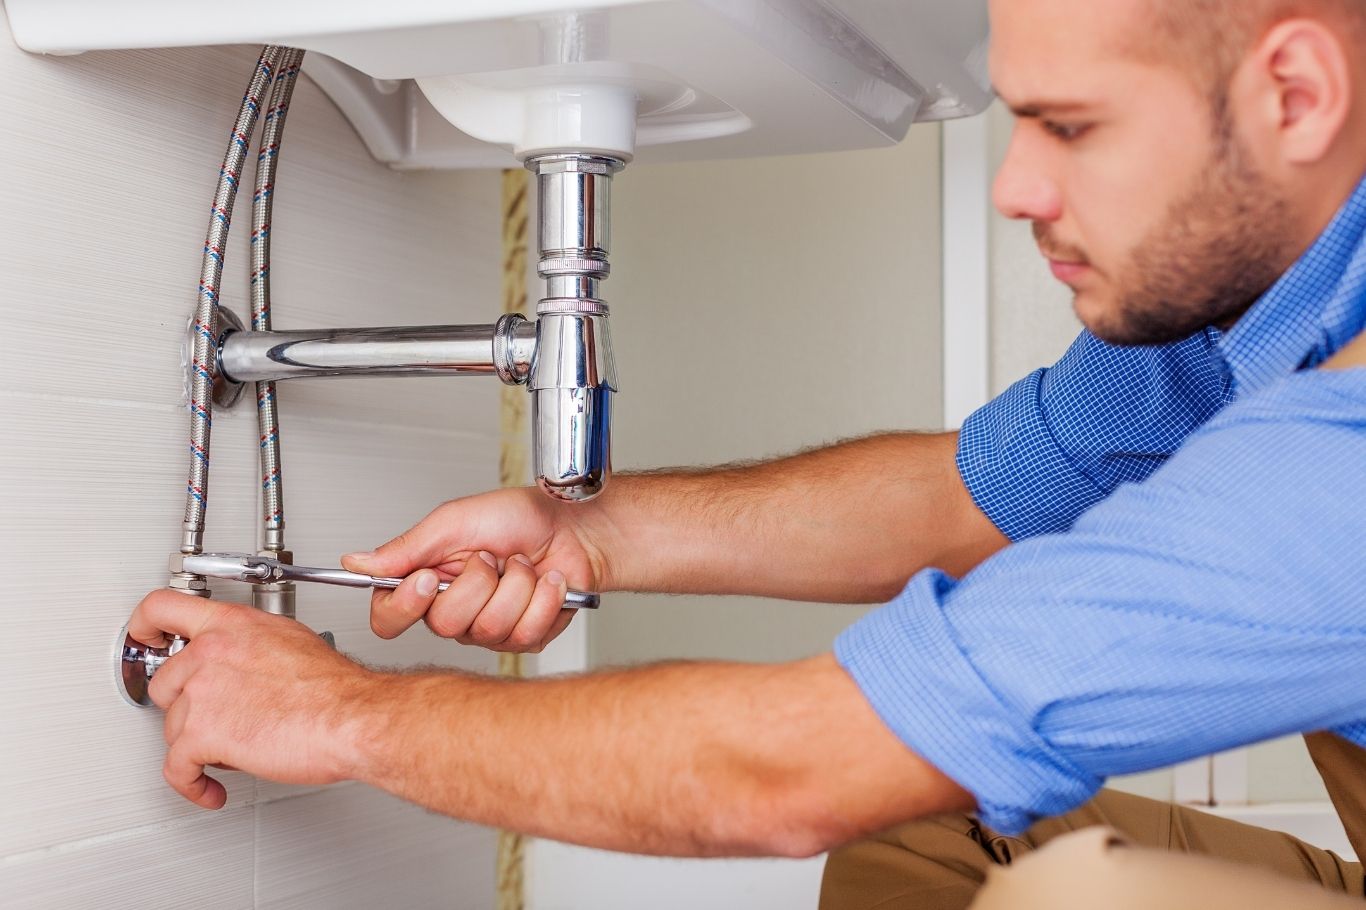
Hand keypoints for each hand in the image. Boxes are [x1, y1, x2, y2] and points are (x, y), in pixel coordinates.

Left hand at [129, 589, 381, 808]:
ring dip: (197, 746)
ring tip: (229, 752)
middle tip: (208, 717)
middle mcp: (210, 652)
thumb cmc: (335, 688)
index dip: (143, 626)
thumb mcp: (291, 640)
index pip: (162, 608)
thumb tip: (245, 657)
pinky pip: (177, 769)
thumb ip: (253, 643)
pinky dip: (191, 784)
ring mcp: (202, 693)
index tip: (144, 638)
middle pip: (164, 682)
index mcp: (232, 625)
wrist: (351, 717)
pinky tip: (208, 787)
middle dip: (185, 706)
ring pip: (172, 728)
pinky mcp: (202, 735)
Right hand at [341, 487, 606, 651]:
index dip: (404, 606)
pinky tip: (547, 582)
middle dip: (478, 582)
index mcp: (428, 580)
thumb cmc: (519, 517)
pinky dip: (544, 598)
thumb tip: (355, 563)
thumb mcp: (455, 520)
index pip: (389, 617)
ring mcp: (489, 629)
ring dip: (516, 586)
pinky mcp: (525, 638)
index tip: (428, 580)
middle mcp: (455, 610)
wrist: (574, 527)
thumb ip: (405, 548)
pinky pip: (526, 634)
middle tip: (492, 557)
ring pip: (490, 629)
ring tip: (523, 564)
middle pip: (445, 624)